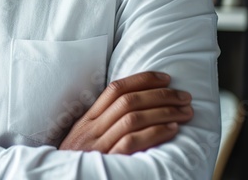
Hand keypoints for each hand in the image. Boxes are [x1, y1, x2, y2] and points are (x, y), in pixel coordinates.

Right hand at [59, 71, 193, 154]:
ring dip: (164, 112)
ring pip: (133, 119)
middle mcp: (92, 128)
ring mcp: (99, 145)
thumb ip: (103, 122)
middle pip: (128, 101)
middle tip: (183, 96)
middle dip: (160, 95)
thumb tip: (133, 106)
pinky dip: (155, 133)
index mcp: (88, 119)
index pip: (115, 89)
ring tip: (185, 112)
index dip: (142, 80)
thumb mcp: (85, 137)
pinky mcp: (108, 161)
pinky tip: (172, 130)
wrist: (62, 179)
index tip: (165, 78)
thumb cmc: (79, 160)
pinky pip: (132, 142)